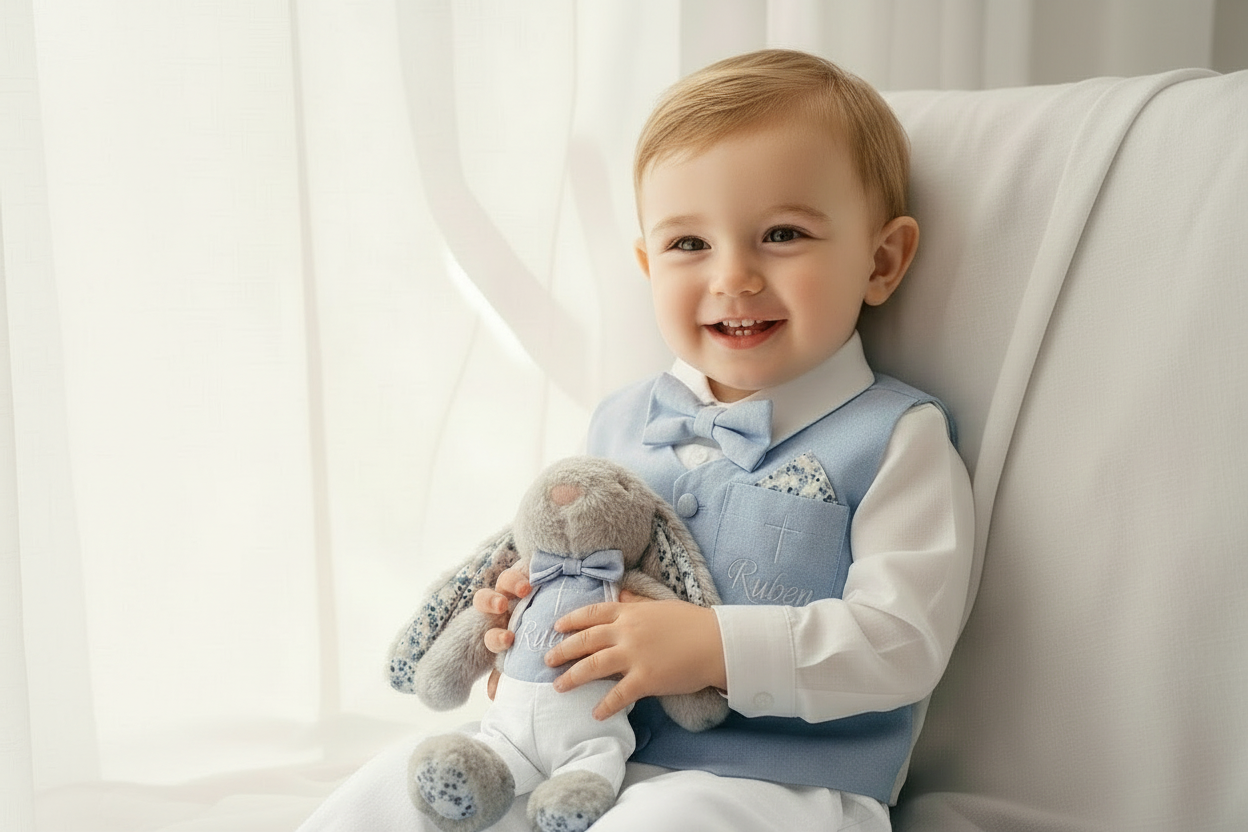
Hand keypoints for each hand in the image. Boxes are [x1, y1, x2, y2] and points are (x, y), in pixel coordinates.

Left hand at [472, 566, 530, 698]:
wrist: (558, 607)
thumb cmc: (539, 640)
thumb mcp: (522, 655)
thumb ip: (508, 672)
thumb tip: (494, 697)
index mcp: (501, 630)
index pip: (491, 635)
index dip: (496, 638)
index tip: (508, 640)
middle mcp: (504, 607)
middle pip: (485, 600)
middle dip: (490, 602)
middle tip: (502, 607)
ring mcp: (515, 588)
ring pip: (503, 580)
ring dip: (510, 582)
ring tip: (524, 589)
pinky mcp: (529, 571)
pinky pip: (523, 566)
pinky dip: (526, 570)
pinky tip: (537, 575)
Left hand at [545, 596, 726, 721]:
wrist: (716, 642)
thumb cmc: (692, 623)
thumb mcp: (660, 605)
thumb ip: (637, 602)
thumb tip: (620, 595)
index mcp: (630, 612)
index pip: (592, 613)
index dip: (571, 620)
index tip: (556, 627)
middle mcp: (626, 632)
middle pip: (585, 640)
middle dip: (563, 650)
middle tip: (547, 660)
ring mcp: (634, 656)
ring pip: (593, 666)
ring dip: (572, 677)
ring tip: (558, 686)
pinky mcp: (645, 679)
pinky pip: (618, 694)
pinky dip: (604, 705)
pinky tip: (595, 713)